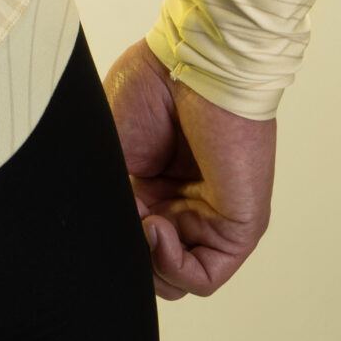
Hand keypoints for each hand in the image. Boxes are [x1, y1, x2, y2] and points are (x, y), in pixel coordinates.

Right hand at [103, 38, 274, 299]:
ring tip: (141, 221)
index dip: (117, 241)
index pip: (135, 242)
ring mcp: (213, 217)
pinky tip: (155, 228)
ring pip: (178, 280)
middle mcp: (186, 205)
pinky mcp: (238, 225)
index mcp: (156, 186)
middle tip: (124, 223)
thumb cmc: (152, 85)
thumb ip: (114, 200)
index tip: (102, 217)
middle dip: (133, 258)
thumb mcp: (113, 148)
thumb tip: (107, 241)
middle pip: (157, 269)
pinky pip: (204, 277)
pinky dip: (172, 267)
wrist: (190, 60)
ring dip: (151, 264)